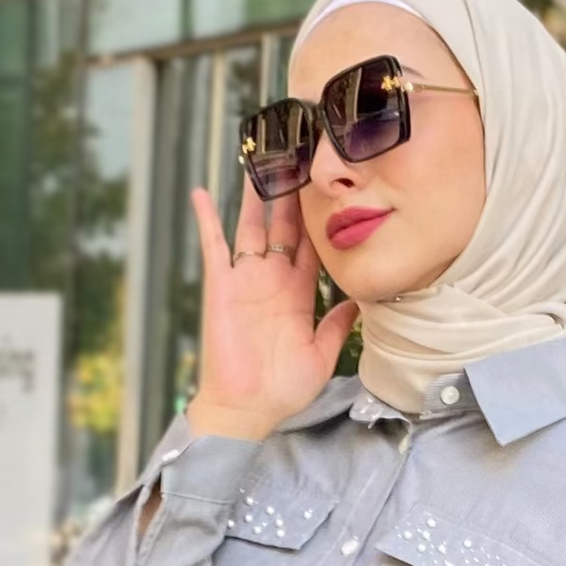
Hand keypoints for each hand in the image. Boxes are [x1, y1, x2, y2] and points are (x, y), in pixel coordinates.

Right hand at [183, 175, 359, 443]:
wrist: (246, 410)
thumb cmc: (282, 390)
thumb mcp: (322, 355)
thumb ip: (339, 325)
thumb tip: (362, 299)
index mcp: (298, 293)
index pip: (314, 244)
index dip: (322, 216)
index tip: (331, 187)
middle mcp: (272, 279)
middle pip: (284, 225)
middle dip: (292, 192)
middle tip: (301, 155)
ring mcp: (245, 280)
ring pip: (252, 226)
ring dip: (256, 193)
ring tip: (263, 157)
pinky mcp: (221, 286)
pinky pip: (212, 246)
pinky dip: (206, 219)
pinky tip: (202, 192)